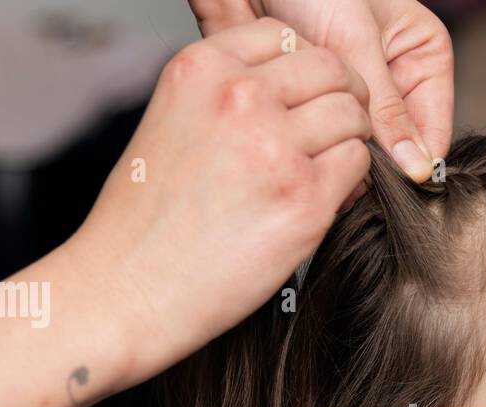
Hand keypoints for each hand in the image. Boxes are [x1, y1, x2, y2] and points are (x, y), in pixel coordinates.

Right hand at [64, 17, 371, 389]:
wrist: (127, 290)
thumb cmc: (144, 222)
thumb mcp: (170, 122)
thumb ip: (223, 95)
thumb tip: (286, 89)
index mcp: (201, 68)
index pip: (284, 37)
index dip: (304, 68)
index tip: (304, 97)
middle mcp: (240, 97)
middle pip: (330, 69)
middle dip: (341, 98)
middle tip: (333, 134)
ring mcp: (276, 147)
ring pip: (352, 117)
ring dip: (349, 141)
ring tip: (324, 172)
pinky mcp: (305, 199)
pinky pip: (358, 166)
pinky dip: (350, 183)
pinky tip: (320, 203)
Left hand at [189, 0, 453, 184]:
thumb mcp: (357, 42)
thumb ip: (386, 106)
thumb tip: (417, 167)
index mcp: (425, 56)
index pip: (433, 129)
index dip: (413, 162)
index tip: (388, 186)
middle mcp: (398, 78)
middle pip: (397, 143)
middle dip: (373, 160)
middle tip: (346, 174)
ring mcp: (362, 92)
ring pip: (363, 143)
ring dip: (343, 152)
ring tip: (321, 154)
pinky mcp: (327, 101)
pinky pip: (332, 134)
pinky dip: (319, 142)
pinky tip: (304, 146)